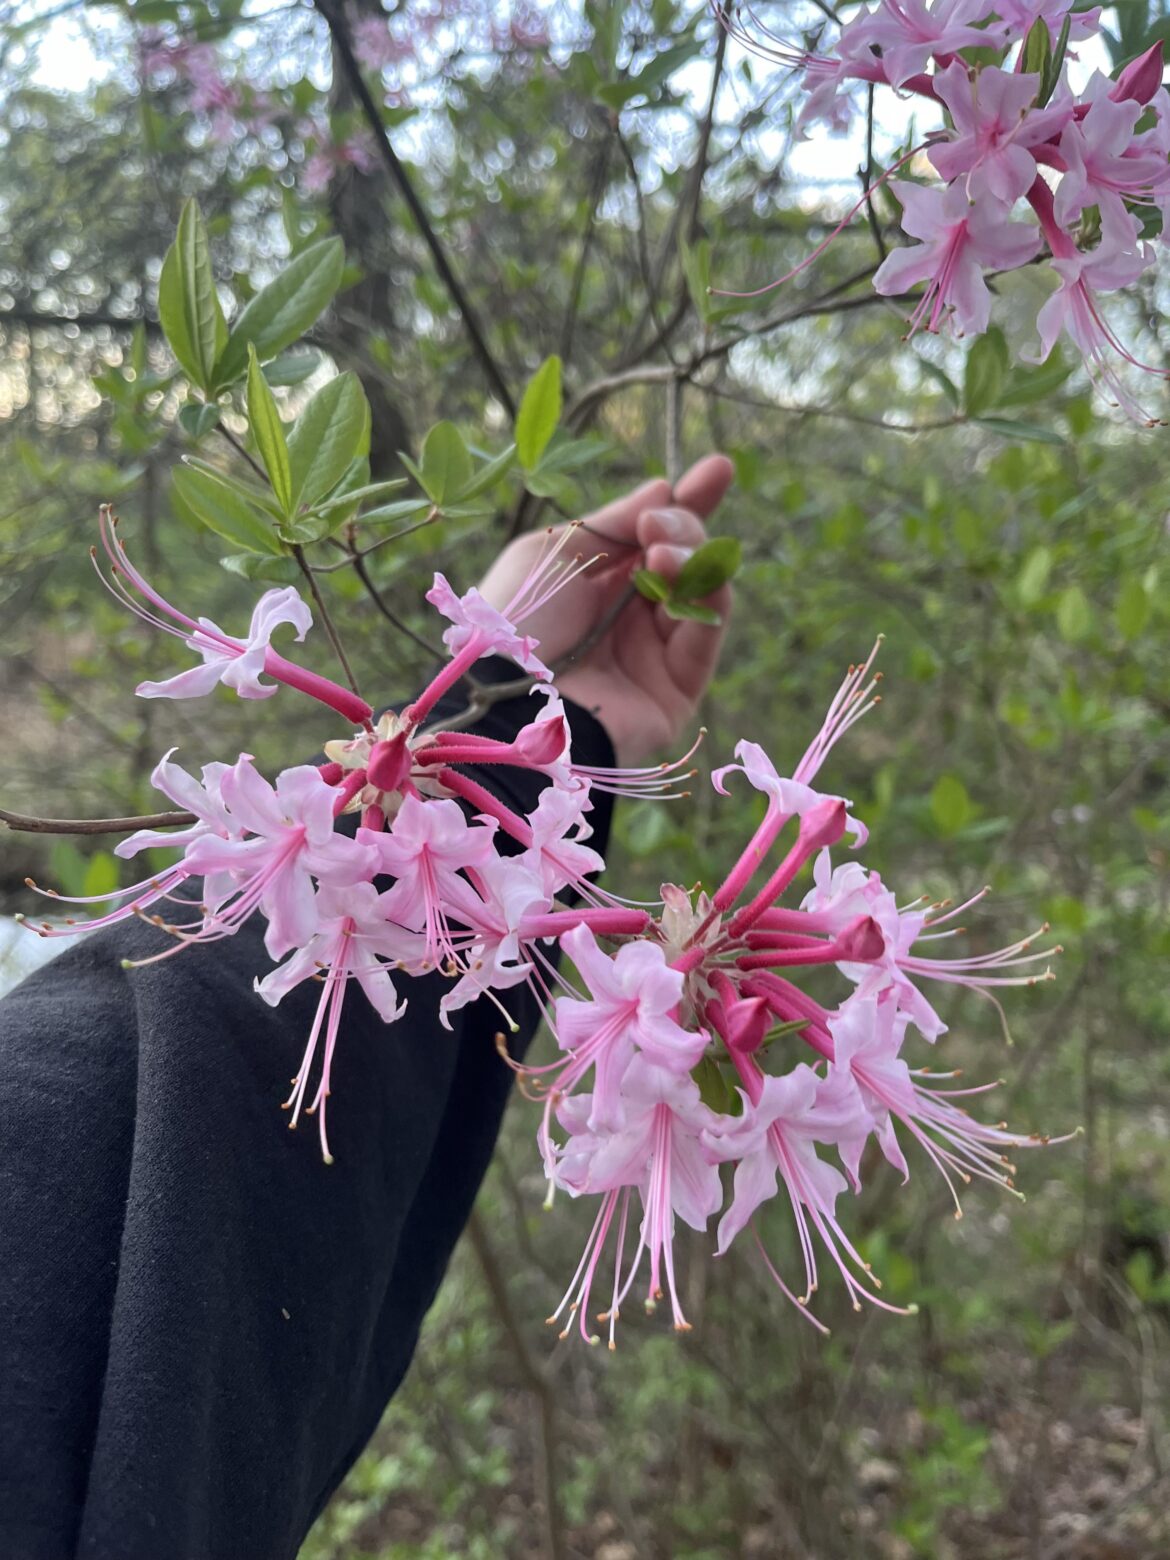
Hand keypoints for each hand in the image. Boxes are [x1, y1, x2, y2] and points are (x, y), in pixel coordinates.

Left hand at [477, 454, 734, 765]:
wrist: (515, 698)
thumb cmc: (518, 618)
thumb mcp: (558, 550)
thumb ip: (613, 522)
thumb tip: (662, 491)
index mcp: (597, 585)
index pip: (654, 539)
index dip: (688, 503)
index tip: (718, 469)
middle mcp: (629, 619)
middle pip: (686, 560)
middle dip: (684, 528)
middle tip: (655, 528)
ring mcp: (655, 656)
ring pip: (705, 593)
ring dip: (691, 559)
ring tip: (660, 554)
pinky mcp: (675, 693)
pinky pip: (706, 636)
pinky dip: (704, 600)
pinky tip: (676, 581)